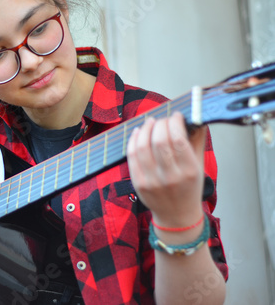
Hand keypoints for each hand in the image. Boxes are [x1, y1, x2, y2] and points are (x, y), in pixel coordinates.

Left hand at [127, 112, 205, 227]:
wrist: (177, 216)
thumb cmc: (188, 189)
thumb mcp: (199, 166)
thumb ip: (197, 141)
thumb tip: (196, 118)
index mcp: (189, 171)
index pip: (178, 139)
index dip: (174, 122)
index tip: (175, 115)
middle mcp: (170, 177)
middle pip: (159, 141)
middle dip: (160, 123)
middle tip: (163, 119)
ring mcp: (152, 181)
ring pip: (143, 146)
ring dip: (145, 129)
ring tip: (150, 122)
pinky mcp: (138, 183)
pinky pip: (132, 156)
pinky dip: (133, 140)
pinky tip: (138, 132)